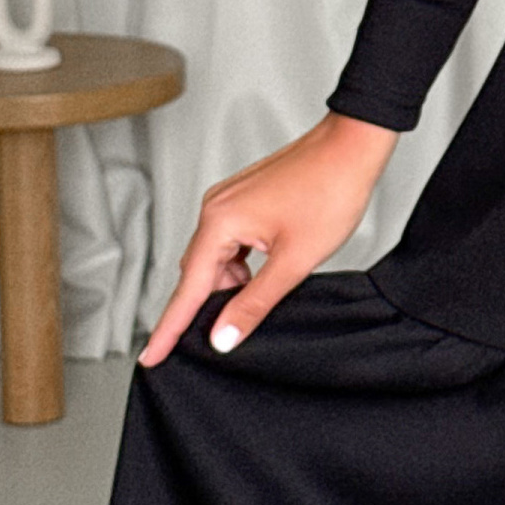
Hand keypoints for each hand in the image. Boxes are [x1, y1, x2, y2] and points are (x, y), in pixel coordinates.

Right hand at [138, 110, 399, 365]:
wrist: (353, 146)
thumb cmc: (330, 191)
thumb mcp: (294, 260)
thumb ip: (255, 303)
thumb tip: (223, 336)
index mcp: (219, 222)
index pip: (187, 290)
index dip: (170, 329)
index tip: (151, 358)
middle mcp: (216, 208)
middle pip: (200, 274)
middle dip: (210, 305)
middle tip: (226, 336)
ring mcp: (229, 200)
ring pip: (217, 258)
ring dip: (232, 284)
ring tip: (265, 294)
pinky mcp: (245, 199)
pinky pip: (230, 242)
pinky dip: (241, 264)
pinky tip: (265, 273)